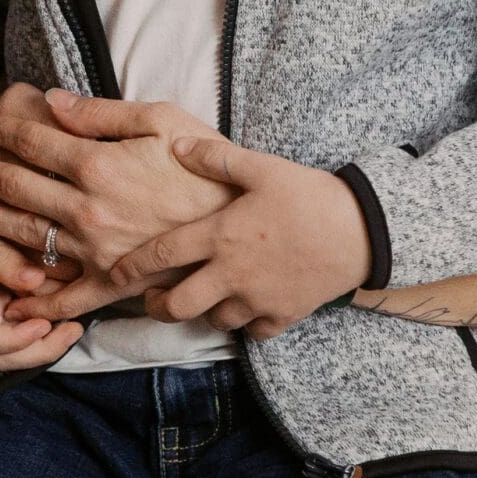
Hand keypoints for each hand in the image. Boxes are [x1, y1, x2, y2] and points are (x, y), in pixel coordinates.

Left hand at [0, 90, 235, 284]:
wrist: (252, 227)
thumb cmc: (208, 166)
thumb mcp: (162, 120)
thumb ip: (102, 113)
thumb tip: (52, 100)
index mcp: (98, 164)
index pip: (34, 143)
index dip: (4, 130)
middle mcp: (89, 209)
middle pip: (18, 188)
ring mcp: (98, 250)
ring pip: (27, 236)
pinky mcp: (114, 283)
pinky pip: (67, 297)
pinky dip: (34, 300)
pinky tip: (8, 297)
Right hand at [0, 196, 84, 371]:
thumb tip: (37, 280)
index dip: (16, 340)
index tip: (42, 323)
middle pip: (2, 356)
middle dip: (41, 350)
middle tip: (75, 329)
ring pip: (10, 345)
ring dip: (42, 339)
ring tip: (75, 321)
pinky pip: (11, 324)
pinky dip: (35, 320)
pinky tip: (59, 307)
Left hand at [103, 136, 375, 340]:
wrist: (361, 230)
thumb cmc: (307, 194)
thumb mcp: (259, 166)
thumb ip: (214, 157)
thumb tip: (176, 145)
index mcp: (220, 235)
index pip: (161, 255)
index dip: (131, 267)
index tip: (115, 272)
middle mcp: (232, 274)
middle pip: (178, 305)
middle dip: (157, 306)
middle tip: (151, 298)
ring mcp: (258, 300)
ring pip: (213, 321)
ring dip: (200, 313)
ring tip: (196, 300)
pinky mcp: (283, 317)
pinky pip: (252, 332)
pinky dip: (243, 324)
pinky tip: (242, 308)